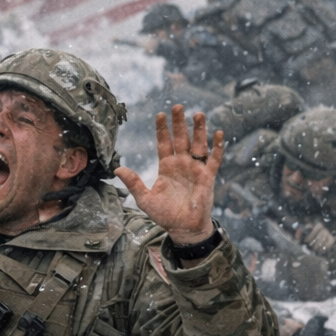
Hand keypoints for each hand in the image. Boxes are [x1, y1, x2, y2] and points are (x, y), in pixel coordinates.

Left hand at [115, 106, 222, 247]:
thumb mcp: (144, 198)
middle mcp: (181, 165)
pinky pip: (214, 159)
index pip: (164, 144)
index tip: (160, 114)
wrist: (183, 228)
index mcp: (166, 167)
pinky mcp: (207, 177)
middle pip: (181, 139)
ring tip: (198, 114)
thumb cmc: (165, 214)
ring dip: (199, 130)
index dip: (162, 130)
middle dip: (179, 123)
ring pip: (198, 145)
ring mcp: (195, 169)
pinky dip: (216, 147)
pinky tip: (218, 134)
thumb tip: (116, 169)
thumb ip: (133, 183)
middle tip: (178, 107)